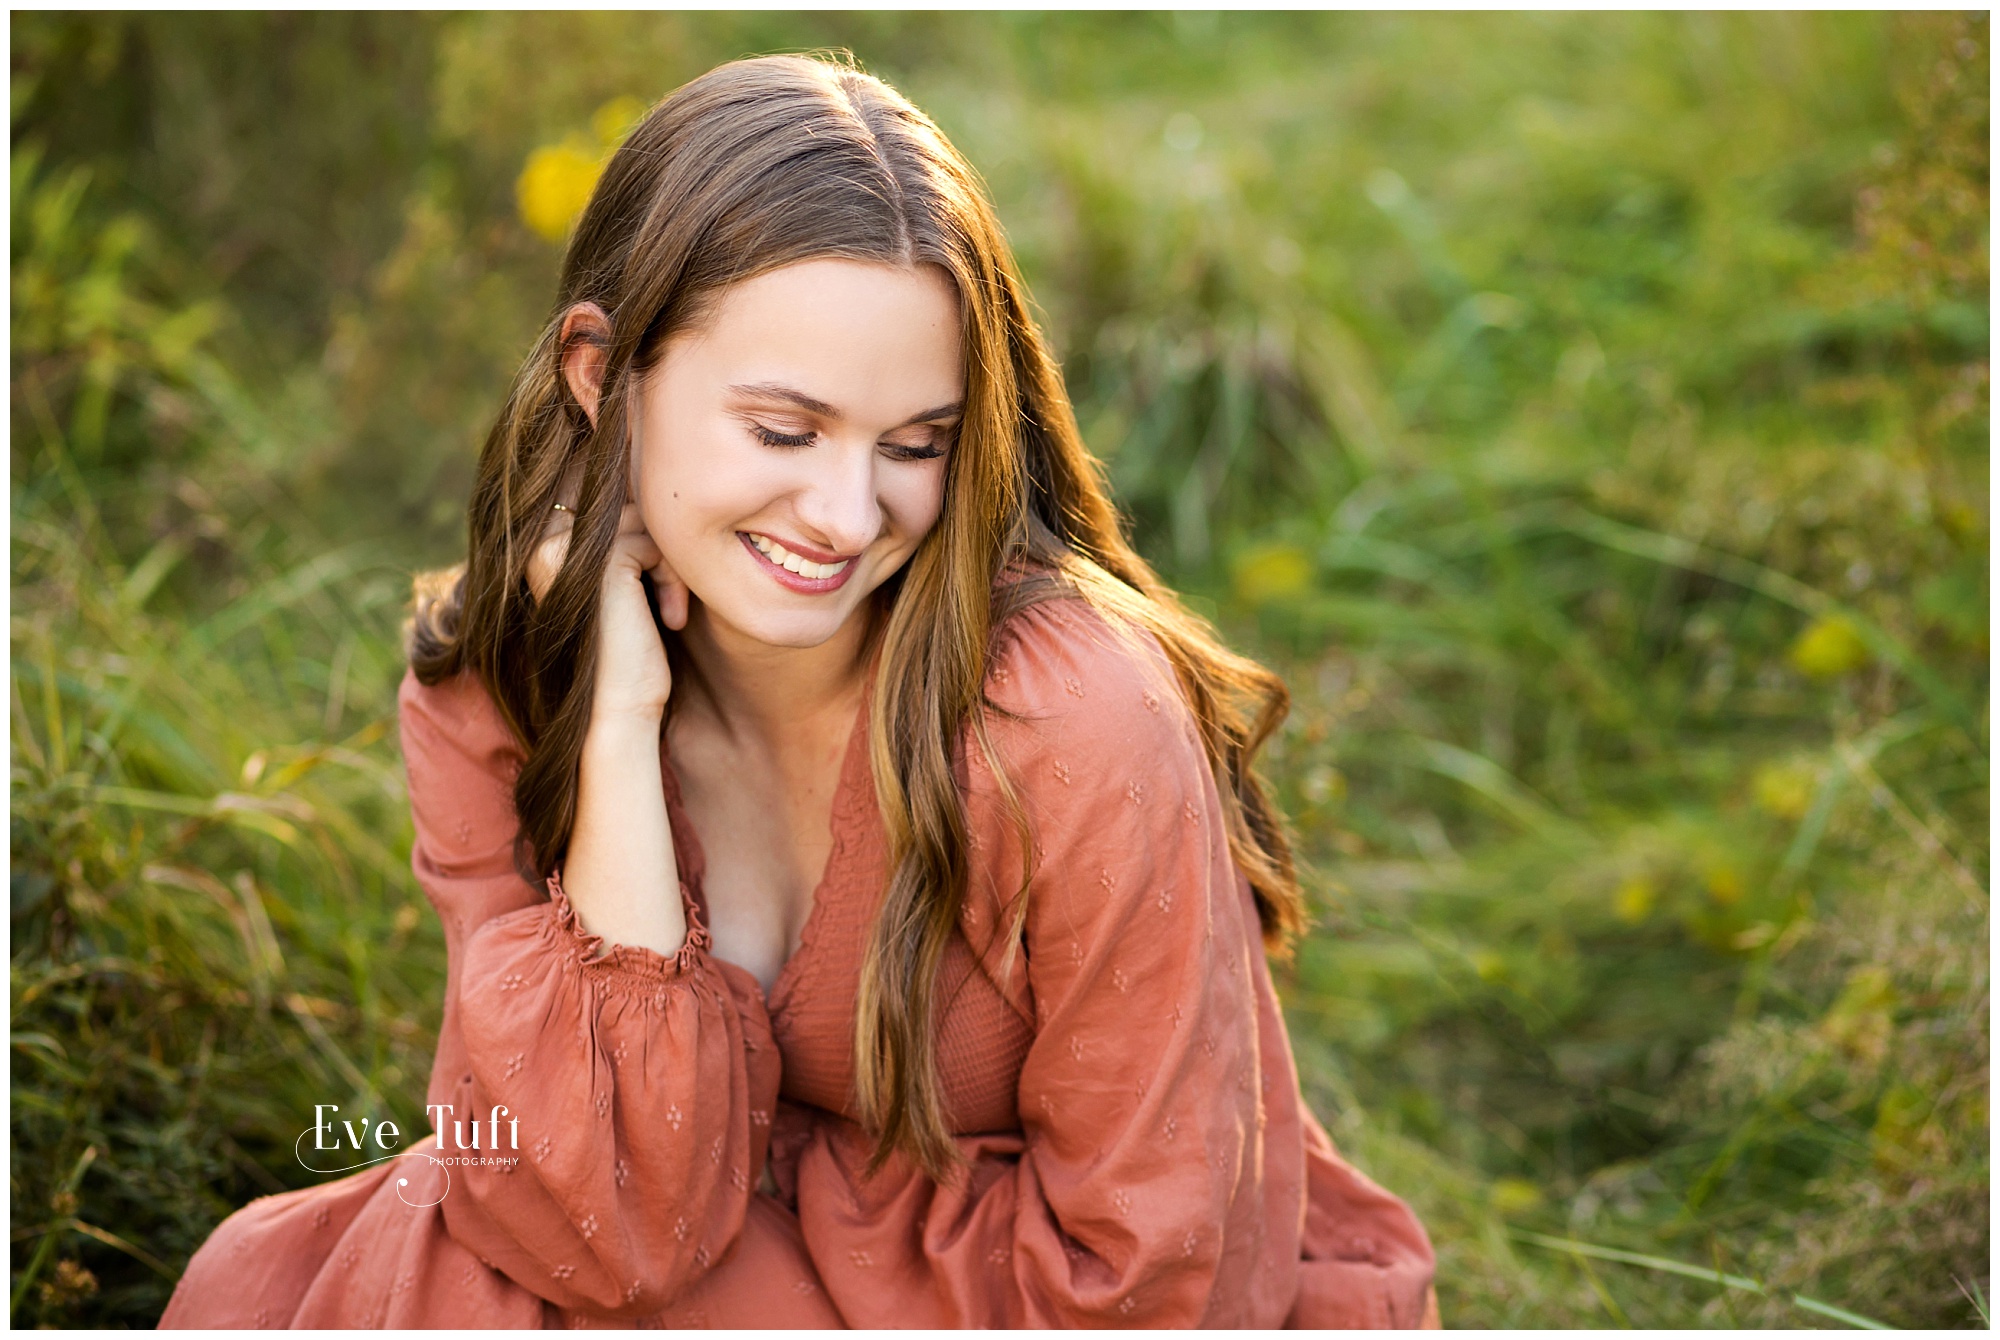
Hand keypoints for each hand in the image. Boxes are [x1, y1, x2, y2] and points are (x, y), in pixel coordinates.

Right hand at [526, 499, 689, 722]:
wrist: (617, 709)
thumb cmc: (625, 653)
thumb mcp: (619, 588)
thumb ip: (618, 541)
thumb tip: (642, 489)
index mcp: (541, 545)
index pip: (607, 507)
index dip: (643, 544)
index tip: (654, 589)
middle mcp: (545, 541)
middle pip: (628, 508)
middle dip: (660, 551)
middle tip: (670, 600)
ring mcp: (568, 548)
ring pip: (645, 521)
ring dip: (670, 564)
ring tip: (669, 610)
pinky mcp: (601, 560)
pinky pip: (656, 541)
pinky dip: (673, 576)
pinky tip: (670, 617)